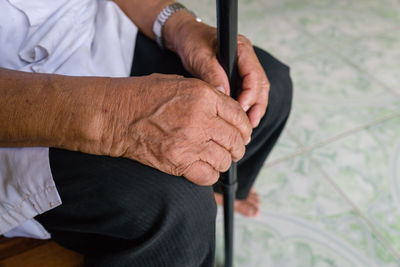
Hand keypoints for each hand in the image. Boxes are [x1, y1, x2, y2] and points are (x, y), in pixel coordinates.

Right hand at [99, 74, 251, 184]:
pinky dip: (210, 174)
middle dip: (238, 146)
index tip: (243, 133)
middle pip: (235, 140)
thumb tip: (229, 113)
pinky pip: (208, 176)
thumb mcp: (181, 84)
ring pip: (224, 160)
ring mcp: (189, 143)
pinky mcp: (178, 163)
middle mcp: (200, 120)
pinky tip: (204, 167)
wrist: (116, 115)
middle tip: (234, 148)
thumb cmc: (144, 97)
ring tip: (216, 157)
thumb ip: (208, 97)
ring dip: (223, 160)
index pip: (239, 116)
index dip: (245, 128)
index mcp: (203, 96)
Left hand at [164, 15, 269, 127]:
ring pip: (257, 92)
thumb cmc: (193, 42)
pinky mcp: (238, 77)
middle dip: (256, 107)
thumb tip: (224, 94)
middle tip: (248, 126)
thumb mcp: (199, 56)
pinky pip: (247, 94)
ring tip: (246, 127)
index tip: (240, 110)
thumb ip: (212, 73)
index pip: (254, 75)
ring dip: (253, 110)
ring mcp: (244, 69)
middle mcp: (247, 59)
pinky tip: (239, 120)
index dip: (249, 95)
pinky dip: (245, 107)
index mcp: (242, 49)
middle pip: (260, 86)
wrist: (185, 37)